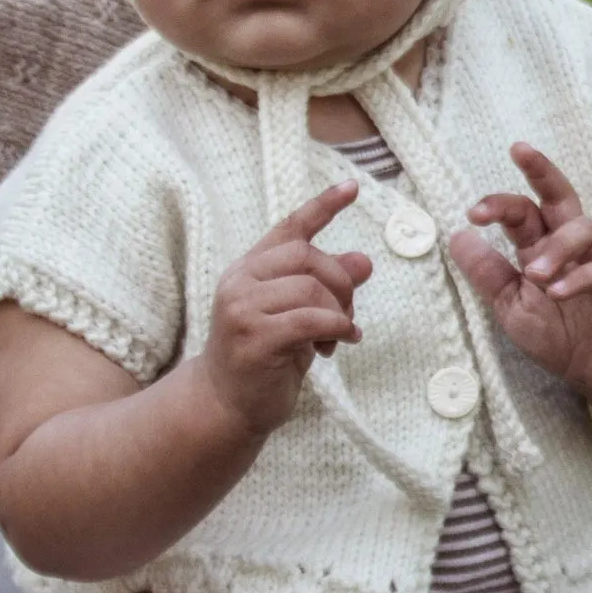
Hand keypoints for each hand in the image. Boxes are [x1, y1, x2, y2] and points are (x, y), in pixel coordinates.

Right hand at [201, 181, 370, 436]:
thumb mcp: (301, 314)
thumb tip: (363, 261)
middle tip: (348, 315)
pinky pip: (310, 319)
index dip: (322, 206)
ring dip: (338, 313)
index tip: (353, 187)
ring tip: (337, 337)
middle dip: (340, 283)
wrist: (227, 405)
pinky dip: (336, 329)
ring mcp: (242, 308)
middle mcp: (239, 281)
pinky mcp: (253, 337)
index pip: (289, 227)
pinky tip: (339, 344)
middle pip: (308, 256)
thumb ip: (326, 286)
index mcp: (249, 268)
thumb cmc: (267, 356)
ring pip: (311, 288)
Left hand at [450, 142, 591, 397]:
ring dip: (556, 246)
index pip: (525, 212)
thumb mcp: (511, 307)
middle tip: (520, 151)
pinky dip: (580, 279)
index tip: (472, 212)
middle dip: (543, 172)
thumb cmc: (560, 335)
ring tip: (533, 272)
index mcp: (544, 248)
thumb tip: (456, 235)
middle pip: (562, 198)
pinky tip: (557, 291)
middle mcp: (574, 249)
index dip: (501, 204)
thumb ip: (488, 274)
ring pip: (585, 231)